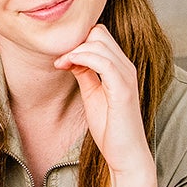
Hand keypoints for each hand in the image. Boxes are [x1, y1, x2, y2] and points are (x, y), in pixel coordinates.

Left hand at [54, 25, 154, 179]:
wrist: (125, 153)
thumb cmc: (110, 128)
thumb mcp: (92, 95)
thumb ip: (85, 74)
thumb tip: (72, 58)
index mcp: (120, 67)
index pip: (100, 36)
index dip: (78, 41)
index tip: (61, 58)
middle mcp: (126, 67)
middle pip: (99, 33)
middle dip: (75, 42)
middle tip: (60, 60)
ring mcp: (126, 76)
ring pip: (100, 42)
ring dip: (75, 50)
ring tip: (61, 64)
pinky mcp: (123, 89)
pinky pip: (104, 61)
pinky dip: (83, 58)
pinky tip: (69, 66)